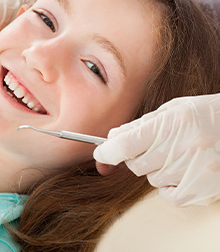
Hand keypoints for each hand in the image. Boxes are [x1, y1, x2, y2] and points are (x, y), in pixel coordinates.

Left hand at [94, 93, 219, 206]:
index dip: (106, 151)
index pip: (124, 145)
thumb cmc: (205, 115)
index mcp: (170, 125)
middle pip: (135, 164)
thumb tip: (112, 137)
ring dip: (155, 168)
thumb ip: (140, 125)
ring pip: (150, 178)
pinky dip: (168, 186)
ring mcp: (191, 173)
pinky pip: (167, 195)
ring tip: (178, 154)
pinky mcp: (200, 191)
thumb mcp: (172, 110)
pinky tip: (181, 171)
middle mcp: (179, 150)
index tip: (101, 152)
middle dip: (136, 155)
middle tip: (154, 145)